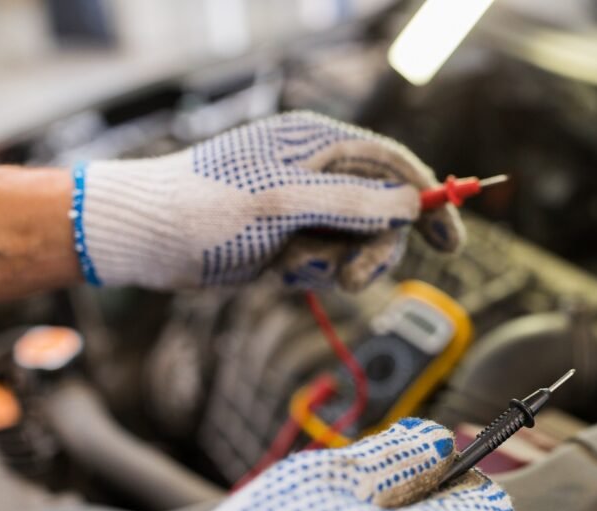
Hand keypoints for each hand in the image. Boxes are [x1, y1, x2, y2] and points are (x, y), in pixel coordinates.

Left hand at [74, 112, 464, 290]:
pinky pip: (329, 262)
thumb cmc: (204, 207)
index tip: (452, 242)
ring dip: (333, 265)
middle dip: (373, 250)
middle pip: (385, 214)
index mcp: (319, 144)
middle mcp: (319, 173)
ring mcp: (307, 208)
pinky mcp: (293, 239)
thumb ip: (352, 201)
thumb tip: (412, 203)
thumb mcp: (282, 202)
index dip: (429, 200)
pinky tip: (275, 271)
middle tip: (352, 279)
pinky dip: (309, 274)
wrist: (144, 238)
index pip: (394, 166)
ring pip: (359, 245)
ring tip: (290, 267)